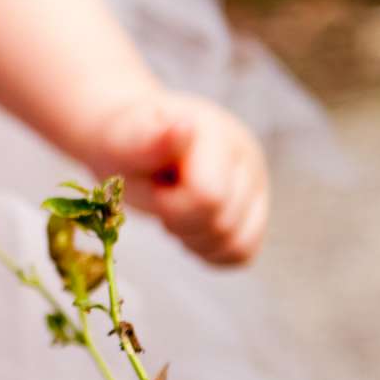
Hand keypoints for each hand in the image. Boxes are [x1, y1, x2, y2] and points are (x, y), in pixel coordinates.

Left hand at [80, 89, 269, 266]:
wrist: (132, 139)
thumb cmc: (123, 144)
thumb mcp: (122, 145)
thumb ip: (151, 143)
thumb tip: (184, 127)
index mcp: (216, 132)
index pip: (208, 197)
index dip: (170, 205)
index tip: (153, 185)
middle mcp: (247, 155)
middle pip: (222, 224)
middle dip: (180, 221)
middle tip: (160, 194)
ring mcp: (257, 183)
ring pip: (237, 243)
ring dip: (195, 237)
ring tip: (175, 207)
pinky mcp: (256, 209)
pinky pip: (241, 252)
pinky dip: (211, 250)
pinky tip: (190, 225)